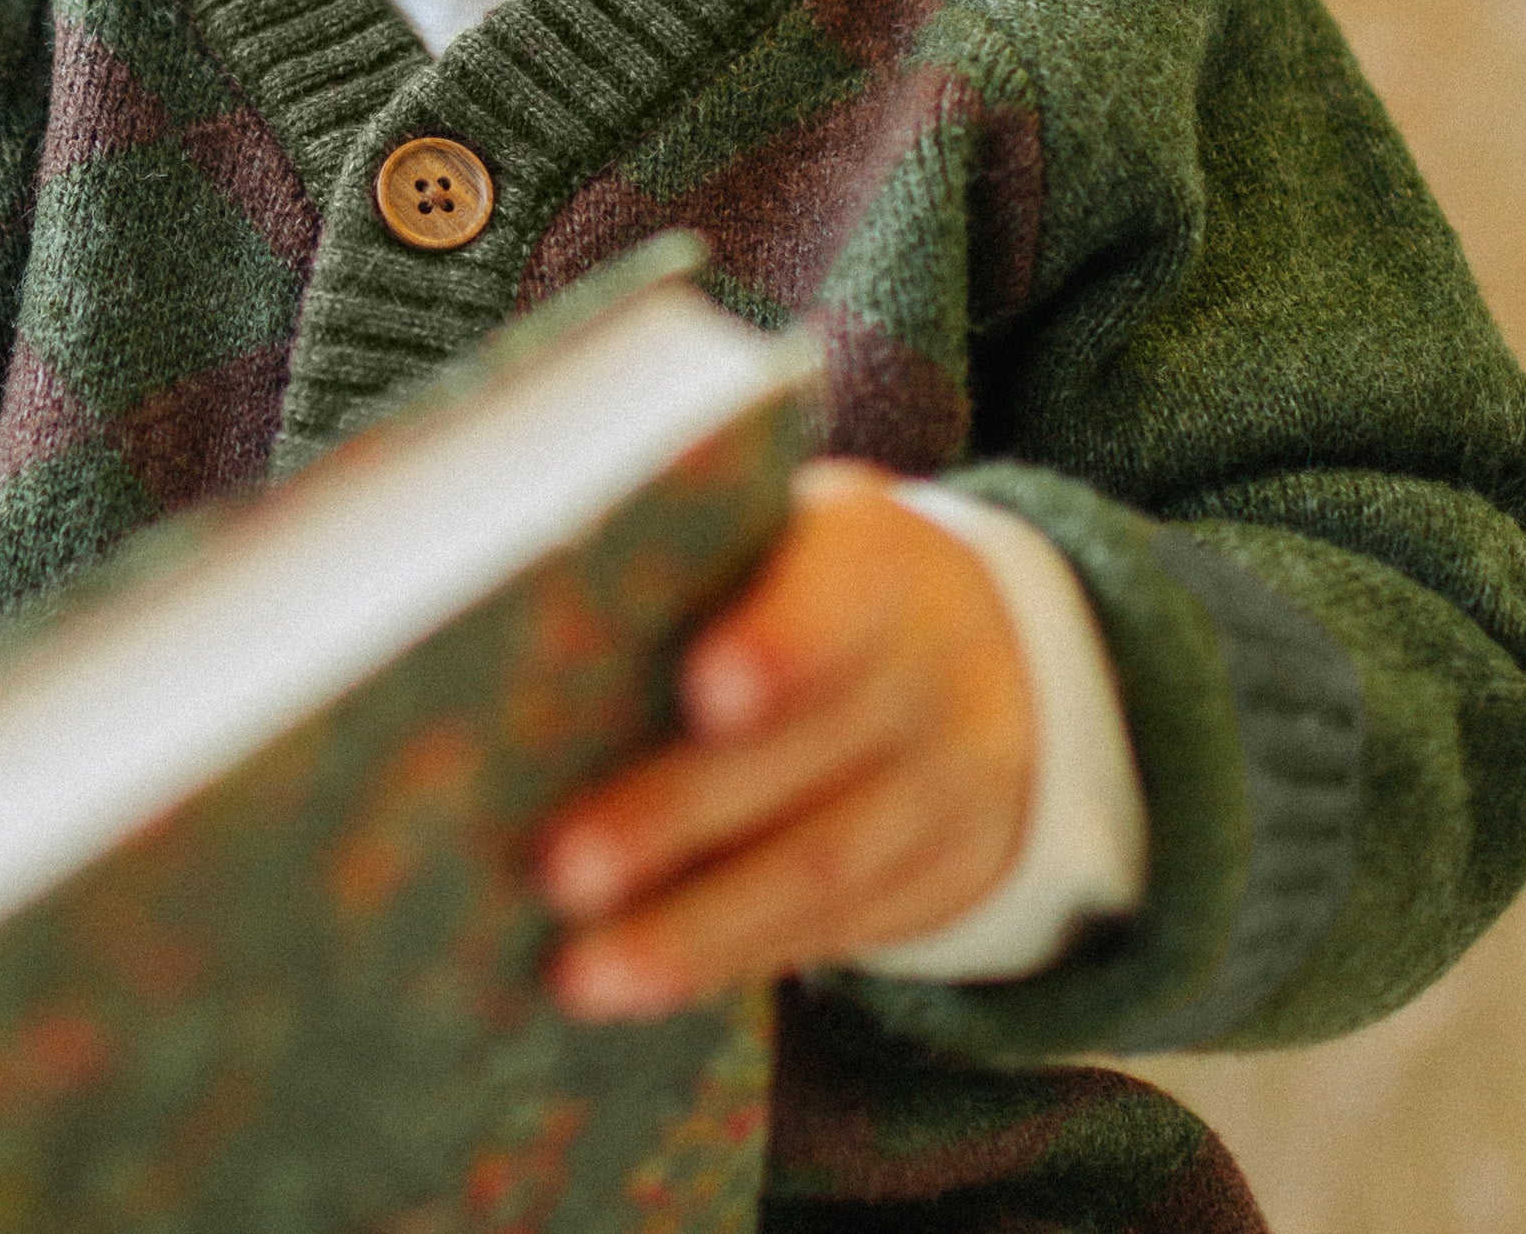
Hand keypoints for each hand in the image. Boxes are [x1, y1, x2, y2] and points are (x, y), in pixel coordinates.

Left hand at [536, 460, 1035, 1017]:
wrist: (997, 652)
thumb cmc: (815, 576)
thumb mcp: (795, 536)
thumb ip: (696, 563)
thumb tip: (527, 612)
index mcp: (879, 561)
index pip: (841, 596)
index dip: (780, 644)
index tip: (702, 692)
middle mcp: (928, 673)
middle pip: (809, 754)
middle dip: (678, 817)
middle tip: (561, 867)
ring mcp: (947, 786)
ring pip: (821, 870)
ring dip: (692, 932)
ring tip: (581, 972)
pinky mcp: (941, 877)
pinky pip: (835, 931)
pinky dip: (728, 961)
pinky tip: (637, 988)